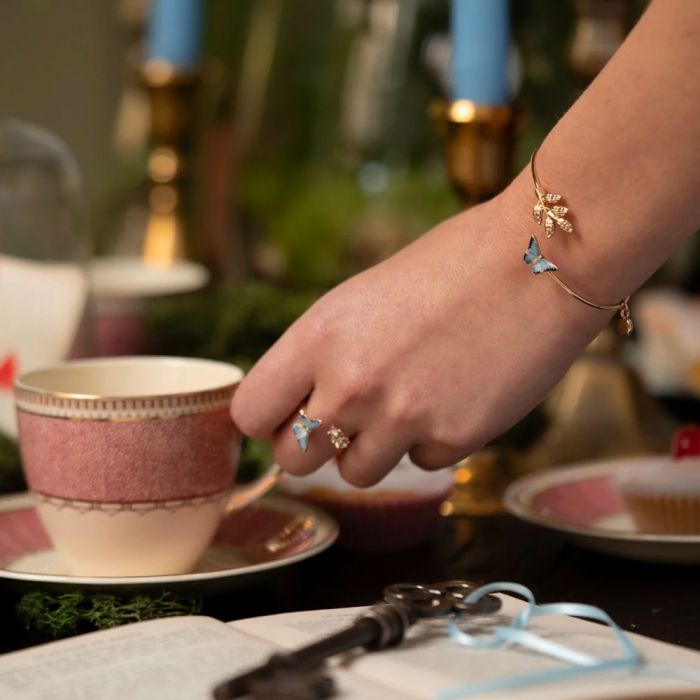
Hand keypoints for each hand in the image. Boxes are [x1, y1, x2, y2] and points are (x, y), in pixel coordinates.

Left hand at [231, 187, 609, 486]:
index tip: (285, 414)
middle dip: (312, 446)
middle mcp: (349, 386)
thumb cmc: (452, 265)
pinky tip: (456, 396)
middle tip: (344, 420)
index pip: (250, 413)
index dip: (267, 418)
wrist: (541, 261)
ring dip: (373, 450)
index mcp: (318, 337)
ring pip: (353, 475)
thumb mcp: (364, 300)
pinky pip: (418, 464)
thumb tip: (303, 400)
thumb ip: (325, 354)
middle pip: (291, 461)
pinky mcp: (452, 441)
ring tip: (409, 401)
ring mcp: (400, 420)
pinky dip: (430, 442)